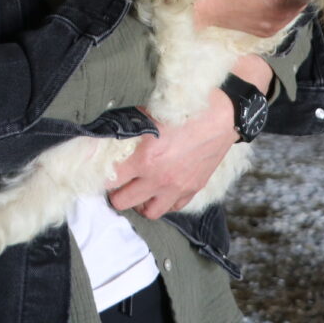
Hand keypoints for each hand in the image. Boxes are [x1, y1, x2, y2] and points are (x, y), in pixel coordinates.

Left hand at [107, 56, 271, 218]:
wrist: (223, 115)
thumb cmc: (185, 110)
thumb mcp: (149, 114)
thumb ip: (129, 128)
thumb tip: (110, 134)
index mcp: (144, 159)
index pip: (110, 179)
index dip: (102, 176)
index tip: (100, 171)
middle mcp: (159, 178)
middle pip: (123, 202)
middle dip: (116, 193)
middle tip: (116, 183)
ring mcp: (177, 187)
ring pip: (149, 212)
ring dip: (139, 203)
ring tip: (138, 190)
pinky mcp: (193, 189)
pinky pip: (173, 208)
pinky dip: (163, 202)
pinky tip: (160, 189)